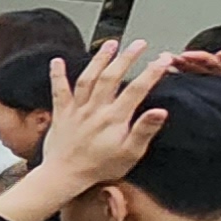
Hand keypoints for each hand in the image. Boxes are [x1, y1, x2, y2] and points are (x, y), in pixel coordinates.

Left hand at [35, 40, 171, 191]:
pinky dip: (57, 75)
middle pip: (112, 77)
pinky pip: (59, 90)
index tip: (164, 59)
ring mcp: (77, 109)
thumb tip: (160, 111)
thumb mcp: (130, 153)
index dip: (152, 72)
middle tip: (140, 44)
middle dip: (127, 57)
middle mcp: (95, 109)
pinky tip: (57, 61)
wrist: (64, 176)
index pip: (137, 89)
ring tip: (111, 44)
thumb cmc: (99, 167)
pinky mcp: (61, 113)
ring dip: (99, 59)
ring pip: (88, 78)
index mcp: (114, 118)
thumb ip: (145, 130)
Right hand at [172, 46, 220, 115]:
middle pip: (217, 67)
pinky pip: (189, 85)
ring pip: (201, 73)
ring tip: (172, 61)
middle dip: (202, 59)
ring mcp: (213, 92)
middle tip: (187, 56)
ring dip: (187, 65)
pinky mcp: (199, 100)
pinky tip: (167, 75)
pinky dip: (178, 78)